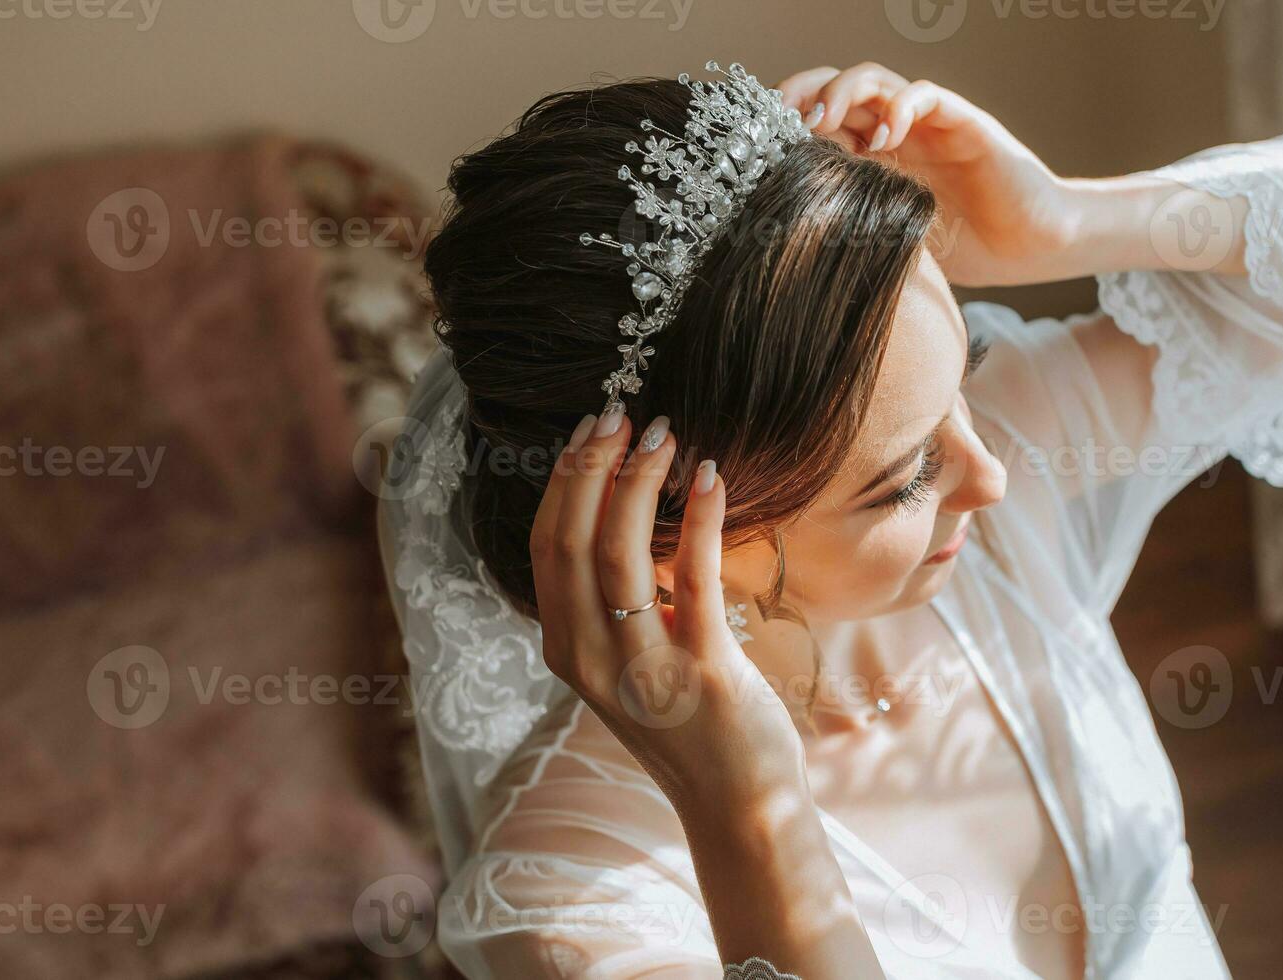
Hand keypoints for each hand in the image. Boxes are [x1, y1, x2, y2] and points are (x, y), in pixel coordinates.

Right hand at [529, 411, 806, 811]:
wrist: (738, 801)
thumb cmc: (689, 720)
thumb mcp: (629, 658)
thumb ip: (613, 601)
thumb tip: (622, 512)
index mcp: (565, 648)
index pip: (544, 547)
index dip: (562, 481)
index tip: (589, 430)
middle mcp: (588, 658)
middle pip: (569, 540)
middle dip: (591, 466)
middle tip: (621, 414)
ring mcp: (640, 669)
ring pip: (617, 554)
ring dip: (638, 482)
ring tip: (663, 433)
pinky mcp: (701, 673)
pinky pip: (691, 580)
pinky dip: (698, 518)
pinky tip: (711, 476)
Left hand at [775, 63, 1081, 286]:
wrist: (1031, 247)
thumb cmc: (968, 249)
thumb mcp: (892, 243)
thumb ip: (853, 230)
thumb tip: (786, 250)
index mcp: (874, 160)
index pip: (822, 125)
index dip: (788, 125)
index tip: (755, 143)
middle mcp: (897, 134)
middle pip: (840, 91)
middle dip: (803, 94)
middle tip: (777, 117)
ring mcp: (929, 124)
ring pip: (877, 81)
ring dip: (843, 91)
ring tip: (822, 119)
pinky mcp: (964, 123)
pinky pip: (927, 95)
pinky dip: (901, 106)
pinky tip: (885, 135)